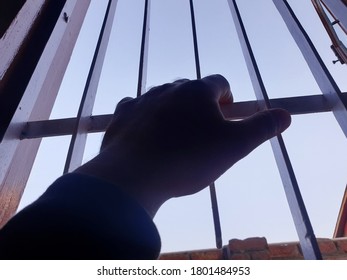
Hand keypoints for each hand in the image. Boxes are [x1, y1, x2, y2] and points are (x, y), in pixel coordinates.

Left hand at [75, 75, 290, 216]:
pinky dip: (144, 117)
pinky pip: (136, 109)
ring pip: (163, 99)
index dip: (227, 97)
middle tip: (203, 131)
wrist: (135, 176)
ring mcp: (141, 100)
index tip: (226, 115)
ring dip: (172, 111)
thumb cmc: (189, 159)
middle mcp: (168, 88)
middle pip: (190, 90)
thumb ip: (262, 128)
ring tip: (175, 136)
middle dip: (200, 105)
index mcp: (197, 91)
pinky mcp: (121, 115)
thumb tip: (286, 114)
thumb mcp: (235, 146)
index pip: (219, 83)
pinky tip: (147, 135)